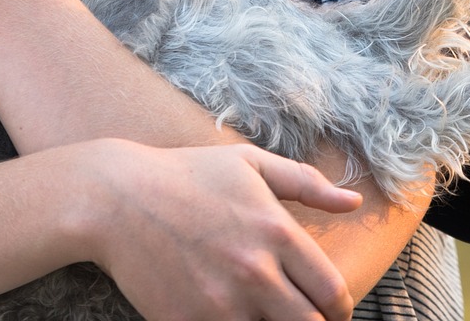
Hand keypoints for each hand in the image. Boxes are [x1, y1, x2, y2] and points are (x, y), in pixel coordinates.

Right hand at [77, 140, 360, 320]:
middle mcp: (256, 273)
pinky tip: (229, 316)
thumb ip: (305, 182)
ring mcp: (222, 305)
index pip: (334, 295)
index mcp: (278, 233)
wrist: (116, 198)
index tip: (329, 309)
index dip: (339, 309)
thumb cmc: (186, 175)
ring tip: (263, 312)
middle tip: (301, 316)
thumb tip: (353, 202)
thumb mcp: (248, 163)